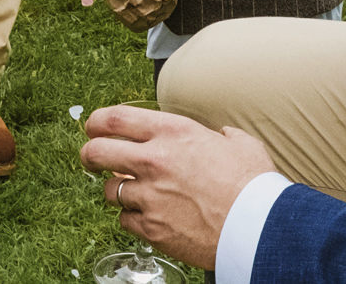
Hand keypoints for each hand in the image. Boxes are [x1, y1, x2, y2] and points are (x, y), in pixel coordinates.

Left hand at [80, 106, 275, 271]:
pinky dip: (133, 219)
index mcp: (173, 132)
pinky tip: (150, 217)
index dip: (96, 121)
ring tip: (135, 194)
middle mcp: (154, 160)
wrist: (257, 227)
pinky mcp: (150, 228)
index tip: (93, 127)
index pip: (116, 118)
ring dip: (118, 191)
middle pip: (97, 152)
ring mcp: (149, 196)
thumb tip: (220, 136)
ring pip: (109, 190)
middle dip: (88, 154)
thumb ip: (220, 135)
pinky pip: (125, 220)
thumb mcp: (239, 143)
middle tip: (90, 158)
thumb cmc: (253, 185)